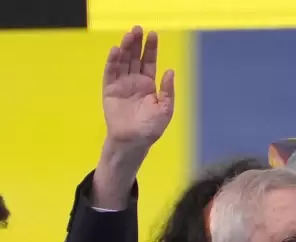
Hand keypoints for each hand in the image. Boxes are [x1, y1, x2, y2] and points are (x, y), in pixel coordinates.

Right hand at [103, 26, 174, 148]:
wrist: (133, 141)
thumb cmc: (150, 128)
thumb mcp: (165, 109)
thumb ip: (167, 90)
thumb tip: (170, 70)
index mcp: (148, 84)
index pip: (149, 62)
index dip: (151, 48)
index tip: (153, 34)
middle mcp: (134, 81)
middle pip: (135, 58)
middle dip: (136, 43)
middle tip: (138, 28)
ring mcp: (121, 84)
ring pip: (122, 62)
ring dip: (124, 48)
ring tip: (128, 35)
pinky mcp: (109, 90)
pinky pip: (110, 73)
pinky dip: (112, 61)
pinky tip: (115, 50)